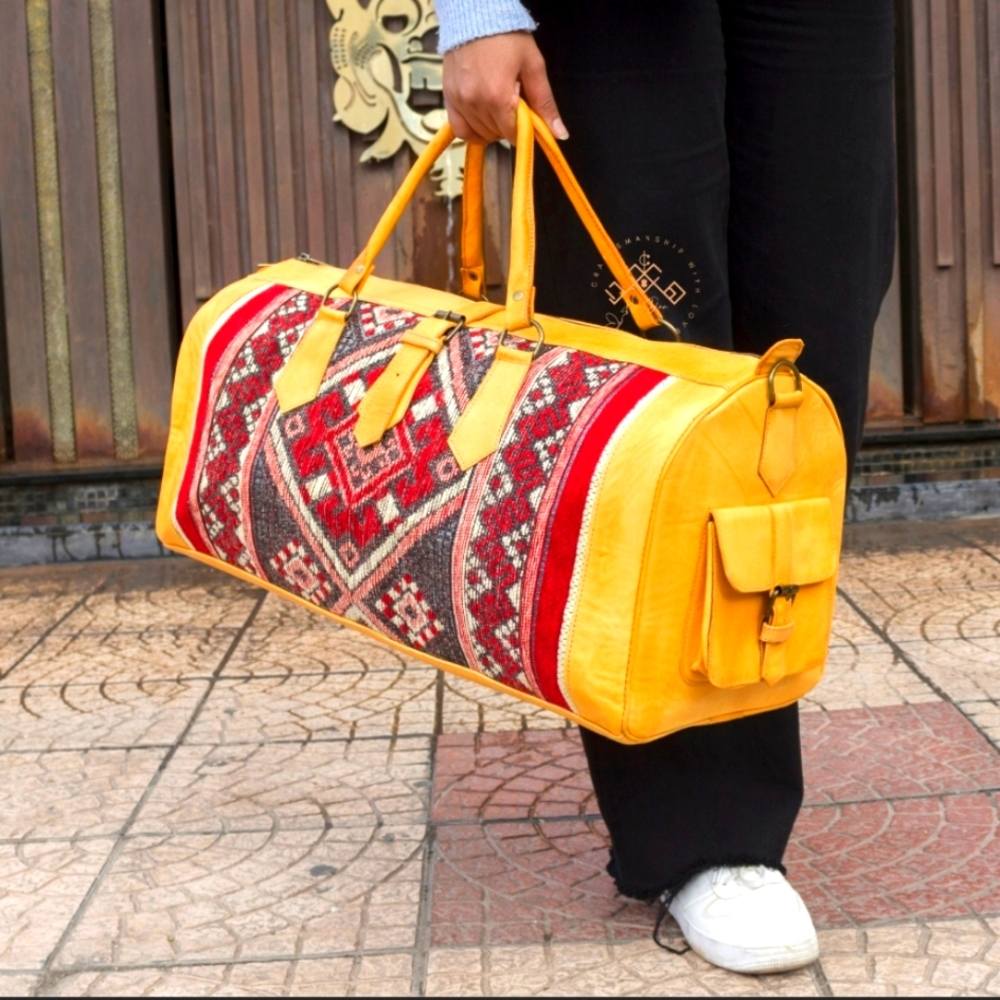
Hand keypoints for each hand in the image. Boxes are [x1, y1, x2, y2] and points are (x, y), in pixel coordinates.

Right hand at [442, 31, 567, 144]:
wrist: (476, 16)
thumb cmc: (508, 38)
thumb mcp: (533, 66)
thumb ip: (545, 103)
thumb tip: (560, 134)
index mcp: (498, 97)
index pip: (512, 134)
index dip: (523, 131)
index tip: (527, 120)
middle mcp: (475, 103)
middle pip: (496, 134)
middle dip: (508, 127)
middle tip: (513, 107)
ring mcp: (459, 102)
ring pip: (479, 134)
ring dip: (492, 129)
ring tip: (498, 109)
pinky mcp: (448, 98)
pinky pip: (460, 129)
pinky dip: (472, 131)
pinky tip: (482, 122)